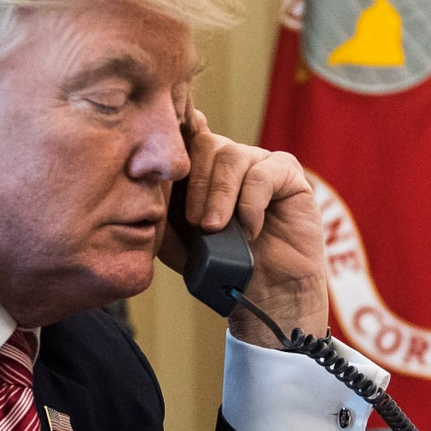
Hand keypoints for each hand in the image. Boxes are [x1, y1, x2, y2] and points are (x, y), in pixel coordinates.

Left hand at [173, 108, 326, 346]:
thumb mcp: (174, 236)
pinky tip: (249, 231)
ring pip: (232, 156)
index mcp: (201, 165)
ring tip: (213, 228)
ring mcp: (260, 161)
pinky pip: (263, 174)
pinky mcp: (288, 173)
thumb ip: (159, 206)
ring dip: (220, 194)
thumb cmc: (216, 264)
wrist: (262, 294)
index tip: (162, 171)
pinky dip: (250, 204)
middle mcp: (230, 157)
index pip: (183, 136)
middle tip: (194, 222)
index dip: (172, 147)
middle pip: (206, 143)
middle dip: (196, 183)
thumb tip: (143, 178)